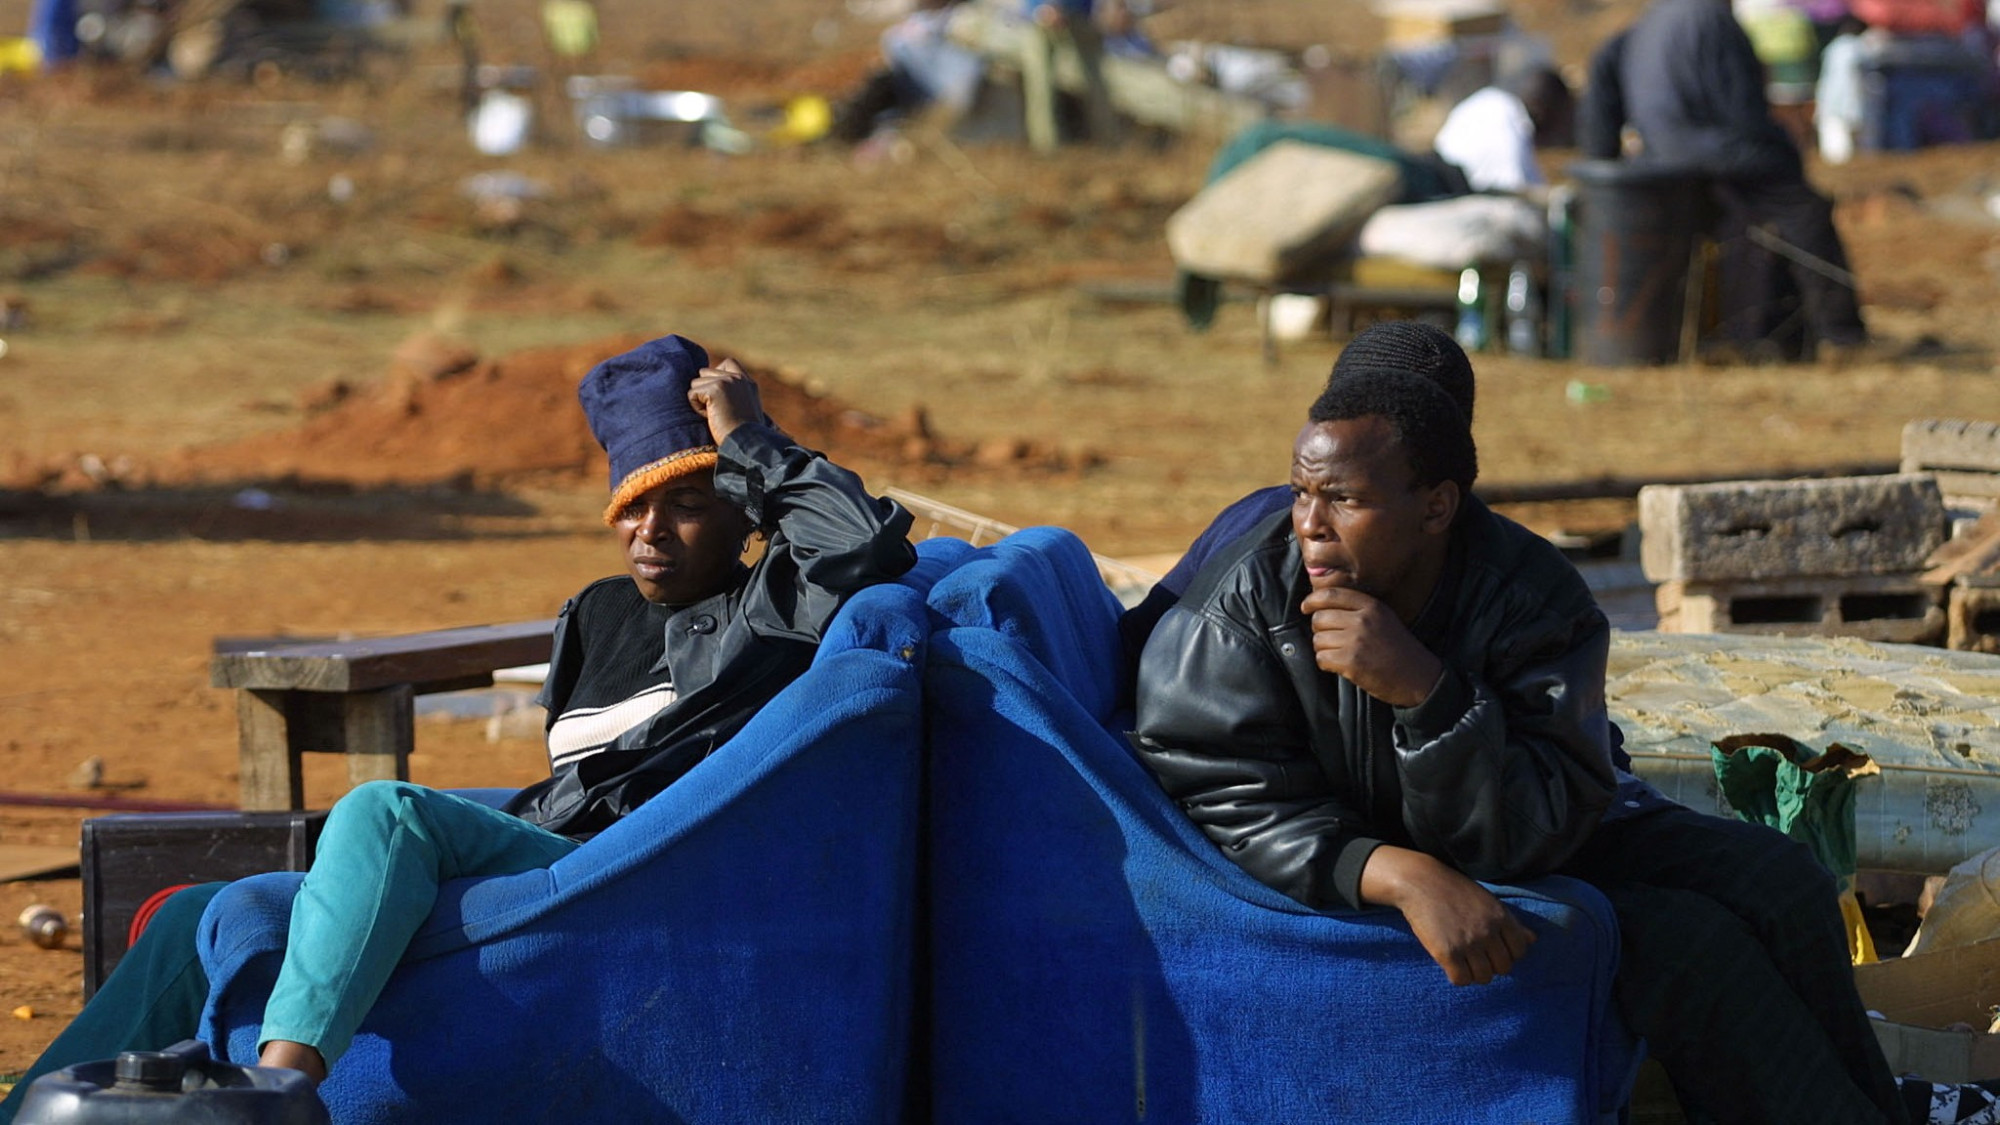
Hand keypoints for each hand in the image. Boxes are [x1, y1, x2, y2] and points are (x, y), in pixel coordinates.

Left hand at [687, 358, 762, 446]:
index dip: (715, 375)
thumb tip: (708, 388)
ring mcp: (727, 381)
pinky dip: (697, 409)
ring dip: (700, 401)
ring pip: (695, 383)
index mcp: (747, 382)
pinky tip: (711, 418)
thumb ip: (734, 393)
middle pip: (705, 372)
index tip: (717, 396)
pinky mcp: (715, 389)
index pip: (727, 363)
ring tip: (715, 415)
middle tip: (718, 411)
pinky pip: (692, 394)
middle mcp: (738, 378)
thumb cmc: (743, 435)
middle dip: (705, 391)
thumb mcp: (744, 408)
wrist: (746, 444)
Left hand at [1300, 584, 1443, 706]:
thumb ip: (1359, 609)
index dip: (1312, 601)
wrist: (1418, 677)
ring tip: (1341, 654)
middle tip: (1332, 640)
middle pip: (1319, 618)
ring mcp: (1356, 641)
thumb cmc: (1399, 649)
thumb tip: (1321, 608)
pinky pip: (1322, 658)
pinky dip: (1327, 664)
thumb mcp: (1384, 619)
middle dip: (1320, 630)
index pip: (1331, 595)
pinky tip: (1341, 666)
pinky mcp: (1351, 662)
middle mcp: (1362, 620)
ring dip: (1324, 649)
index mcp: (1371, 606)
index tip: (1306, 607)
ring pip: (1318, 640)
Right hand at [1360, 846, 1535, 985]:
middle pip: (1503, 967)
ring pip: (1483, 977)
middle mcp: (1488, 931)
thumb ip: (1510, 922)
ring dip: (1474, 973)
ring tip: (1463, 962)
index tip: (1492, 950)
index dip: (1507, 954)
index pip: (1519, 951)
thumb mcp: (1487, 901)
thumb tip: (1533, 940)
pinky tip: (1450, 965)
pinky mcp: (1447, 953)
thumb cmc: (1453, 889)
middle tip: (1475, 957)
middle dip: (1491, 965)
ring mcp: (1468, 943)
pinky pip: (1461, 980)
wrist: (1418, 882)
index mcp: (1501, 917)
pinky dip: (1458, 977)